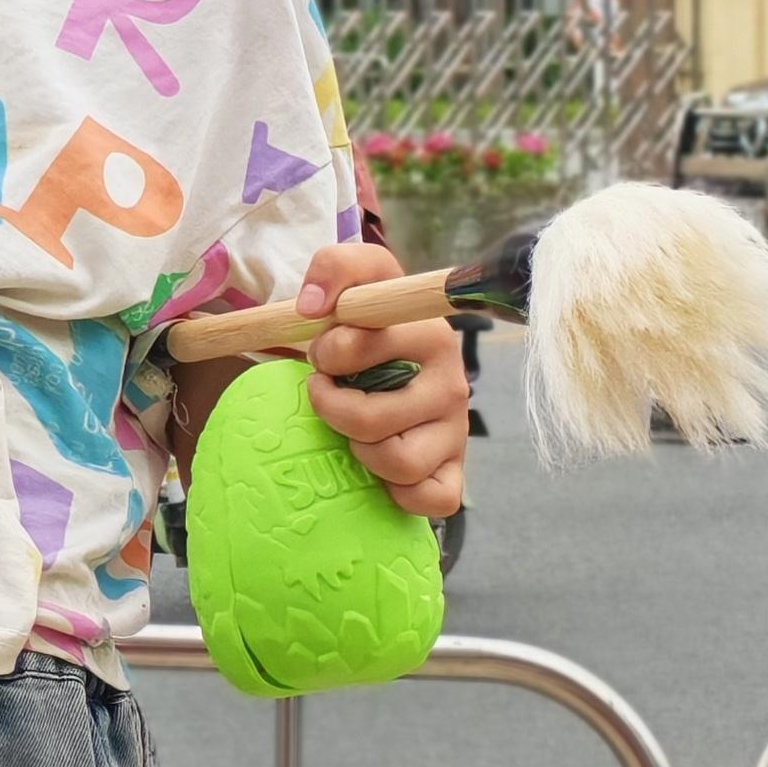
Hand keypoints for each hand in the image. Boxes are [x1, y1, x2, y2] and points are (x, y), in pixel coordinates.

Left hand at [293, 232, 470, 520]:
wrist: (391, 367)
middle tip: (331, 393)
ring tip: (356, 431)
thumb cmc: (368, 329)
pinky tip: (383, 469)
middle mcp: (452, 383)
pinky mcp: (455, 470)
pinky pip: (433, 498)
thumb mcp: (357, 282)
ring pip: (397, 461)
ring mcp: (456, 431)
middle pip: (371, 418)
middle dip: (333, 409)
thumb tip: (311, 306)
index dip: (331, 354)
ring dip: (362, 451)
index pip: (362, 346)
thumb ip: (335, 267)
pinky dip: (401, 492)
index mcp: (429, 334)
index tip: (326, 352)